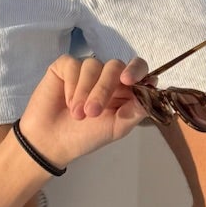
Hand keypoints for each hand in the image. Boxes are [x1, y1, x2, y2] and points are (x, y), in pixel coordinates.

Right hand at [16, 55, 148, 168]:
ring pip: (93, 65)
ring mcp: (86, 70)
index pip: (138, 69)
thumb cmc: (85, 136)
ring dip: (85, 91)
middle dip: (104, 89)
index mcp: (124, 89)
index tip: (128, 80)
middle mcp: (108, 76)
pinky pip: (73, 64)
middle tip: (92, 112)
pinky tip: (66, 101)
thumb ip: (137, 109)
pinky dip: (71, 84)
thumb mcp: (117, 127)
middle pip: (114, 66)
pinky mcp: (65, 66)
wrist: (51, 142)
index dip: (136, 70)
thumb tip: (154, 87)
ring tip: (77, 114)